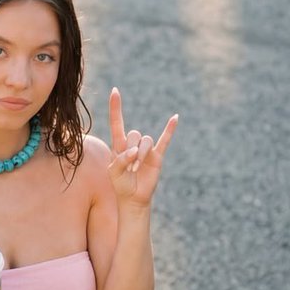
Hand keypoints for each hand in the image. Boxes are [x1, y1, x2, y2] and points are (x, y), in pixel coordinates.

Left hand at [108, 87, 177, 205]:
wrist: (133, 198)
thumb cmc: (121, 184)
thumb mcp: (114, 173)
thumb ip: (121, 160)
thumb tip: (134, 151)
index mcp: (119, 145)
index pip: (117, 122)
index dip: (115, 108)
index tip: (114, 91)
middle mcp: (133, 143)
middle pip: (134, 134)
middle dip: (131, 151)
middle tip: (129, 168)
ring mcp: (146, 149)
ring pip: (146, 140)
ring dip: (141, 155)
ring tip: (136, 169)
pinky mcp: (157, 156)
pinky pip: (164, 140)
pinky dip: (169, 129)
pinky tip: (175, 118)